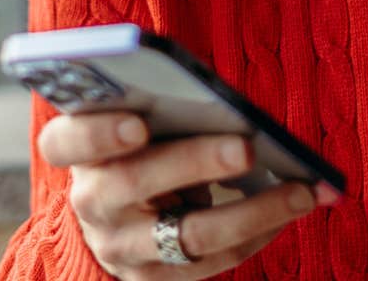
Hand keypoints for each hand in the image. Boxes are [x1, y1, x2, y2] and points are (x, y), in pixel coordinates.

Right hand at [37, 112, 319, 279]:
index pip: (66, 141)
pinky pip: (214, 261)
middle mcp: (92, 202)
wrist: (120, 216)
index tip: (138, 122)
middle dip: (194, 162)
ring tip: (301, 191)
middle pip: (133, 182)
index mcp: (76, 150)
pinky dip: (260, 232)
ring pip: (188, 234)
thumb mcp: (138, 118)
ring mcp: (123, 247)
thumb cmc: (144, 144)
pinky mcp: (156, 279)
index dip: (98, 133)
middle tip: (244, 147)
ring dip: (253, 211)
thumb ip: (164, 105)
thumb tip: (232, 106)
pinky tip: (292, 209)